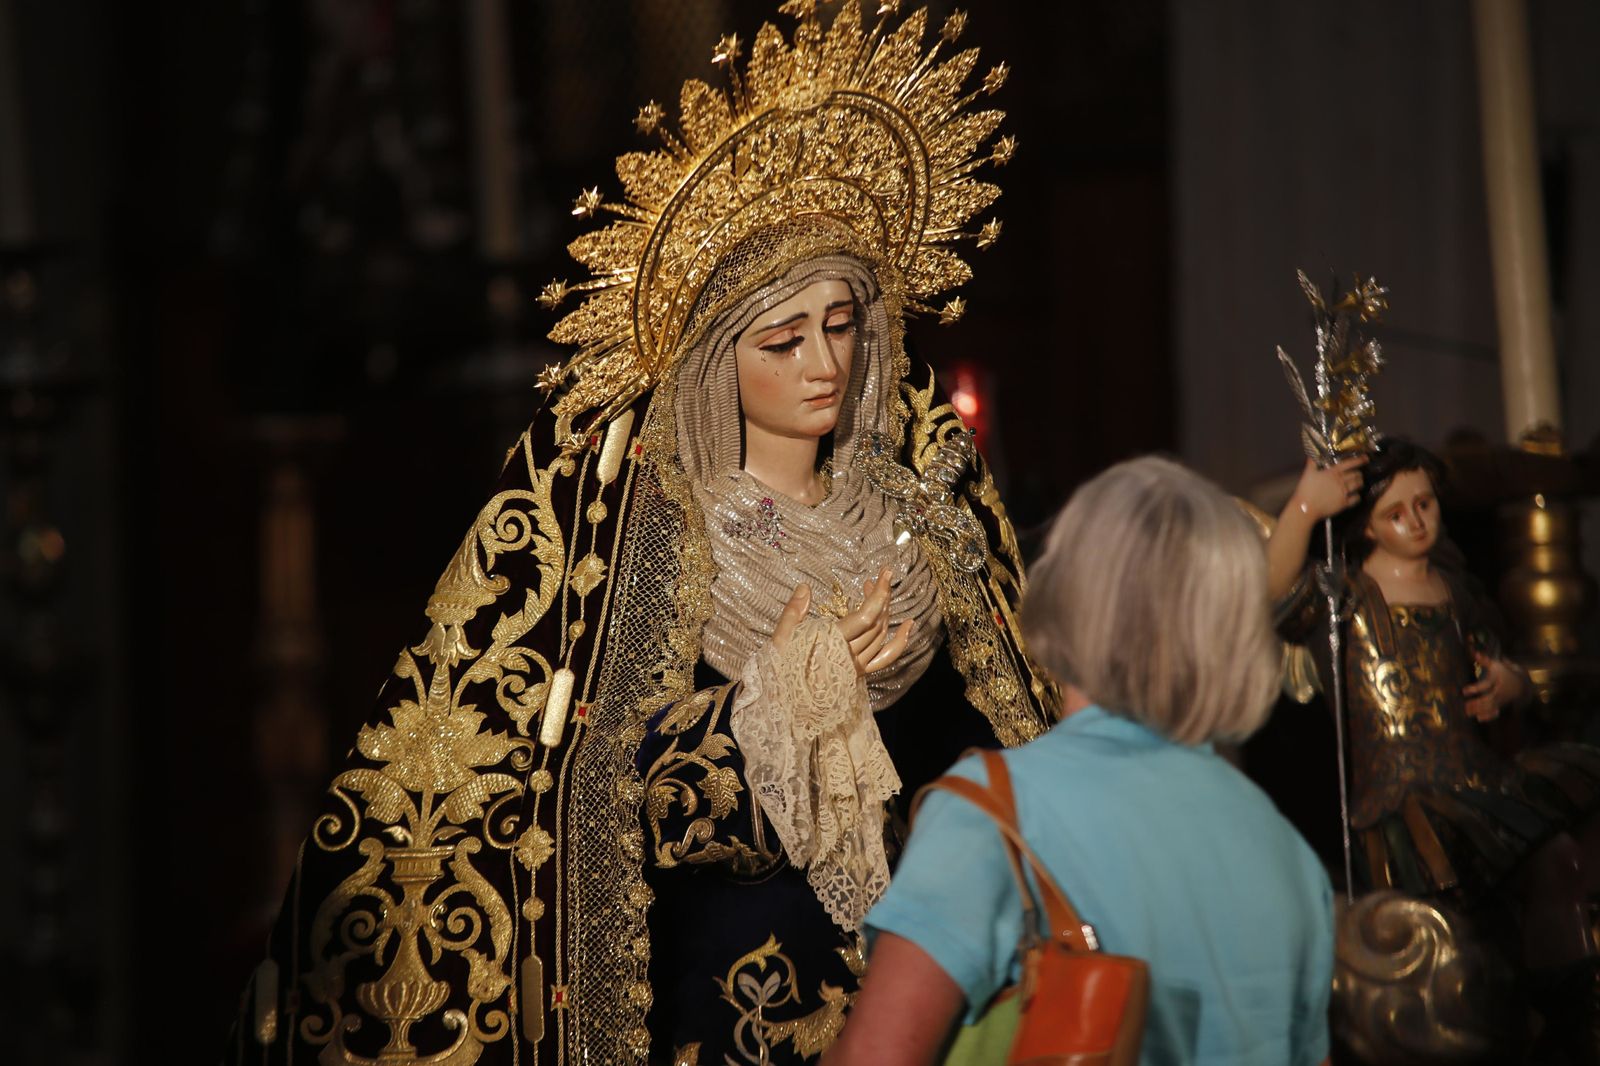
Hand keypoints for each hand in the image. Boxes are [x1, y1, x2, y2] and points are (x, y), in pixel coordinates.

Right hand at [772, 569, 914, 676]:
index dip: (879, 594)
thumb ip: (794, 612)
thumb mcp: (782, 637)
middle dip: (882, 597)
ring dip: (885, 612)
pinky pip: (886, 657)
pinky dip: (900, 641)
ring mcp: (856, 666)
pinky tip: (908, 625)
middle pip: (876, 623)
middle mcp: (849, 656)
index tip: (886, 573)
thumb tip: (805, 587)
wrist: (784, 700)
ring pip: (881, 635)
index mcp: (831, 644)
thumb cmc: (781, 667)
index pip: (865, 617)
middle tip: (880, 578)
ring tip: (881, 592)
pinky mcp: (859, 672)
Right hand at [1287, 454, 1367, 523]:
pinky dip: (1357, 496)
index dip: (1359, 460)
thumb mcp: (1307, 474)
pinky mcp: (1343, 503)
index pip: (1349, 463)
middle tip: (1358, 473)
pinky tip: (1356, 496)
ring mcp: (1343, 493)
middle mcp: (1340, 481)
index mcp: (1332, 473)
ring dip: (1360, 482)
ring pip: (1358, 485)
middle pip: (1356, 474)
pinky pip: (1356, 498)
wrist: (1305, 508)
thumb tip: (1312, 455)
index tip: (1365, 458)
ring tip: (1359, 482)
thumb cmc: (1305, 490)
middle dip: (1359, 473)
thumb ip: (1312, 463)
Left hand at [1463, 650, 1528, 720]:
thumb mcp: (1496, 665)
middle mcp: (1499, 691)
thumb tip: (1474, 652)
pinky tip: (1479, 719)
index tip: (1464, 691)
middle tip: (1465, 706)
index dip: (1475, 689)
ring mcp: (1501, 699)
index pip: (1485, 685)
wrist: (1521, 683)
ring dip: (1480, 710)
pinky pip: (1496, 712)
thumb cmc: (1504, 672)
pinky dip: (1489, 716)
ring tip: (1467, 712)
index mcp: (1496, 680)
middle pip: (1488, 698)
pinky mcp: (1501, 705)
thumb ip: (1485, 660)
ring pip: (1490, 707)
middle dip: (1477, 703)